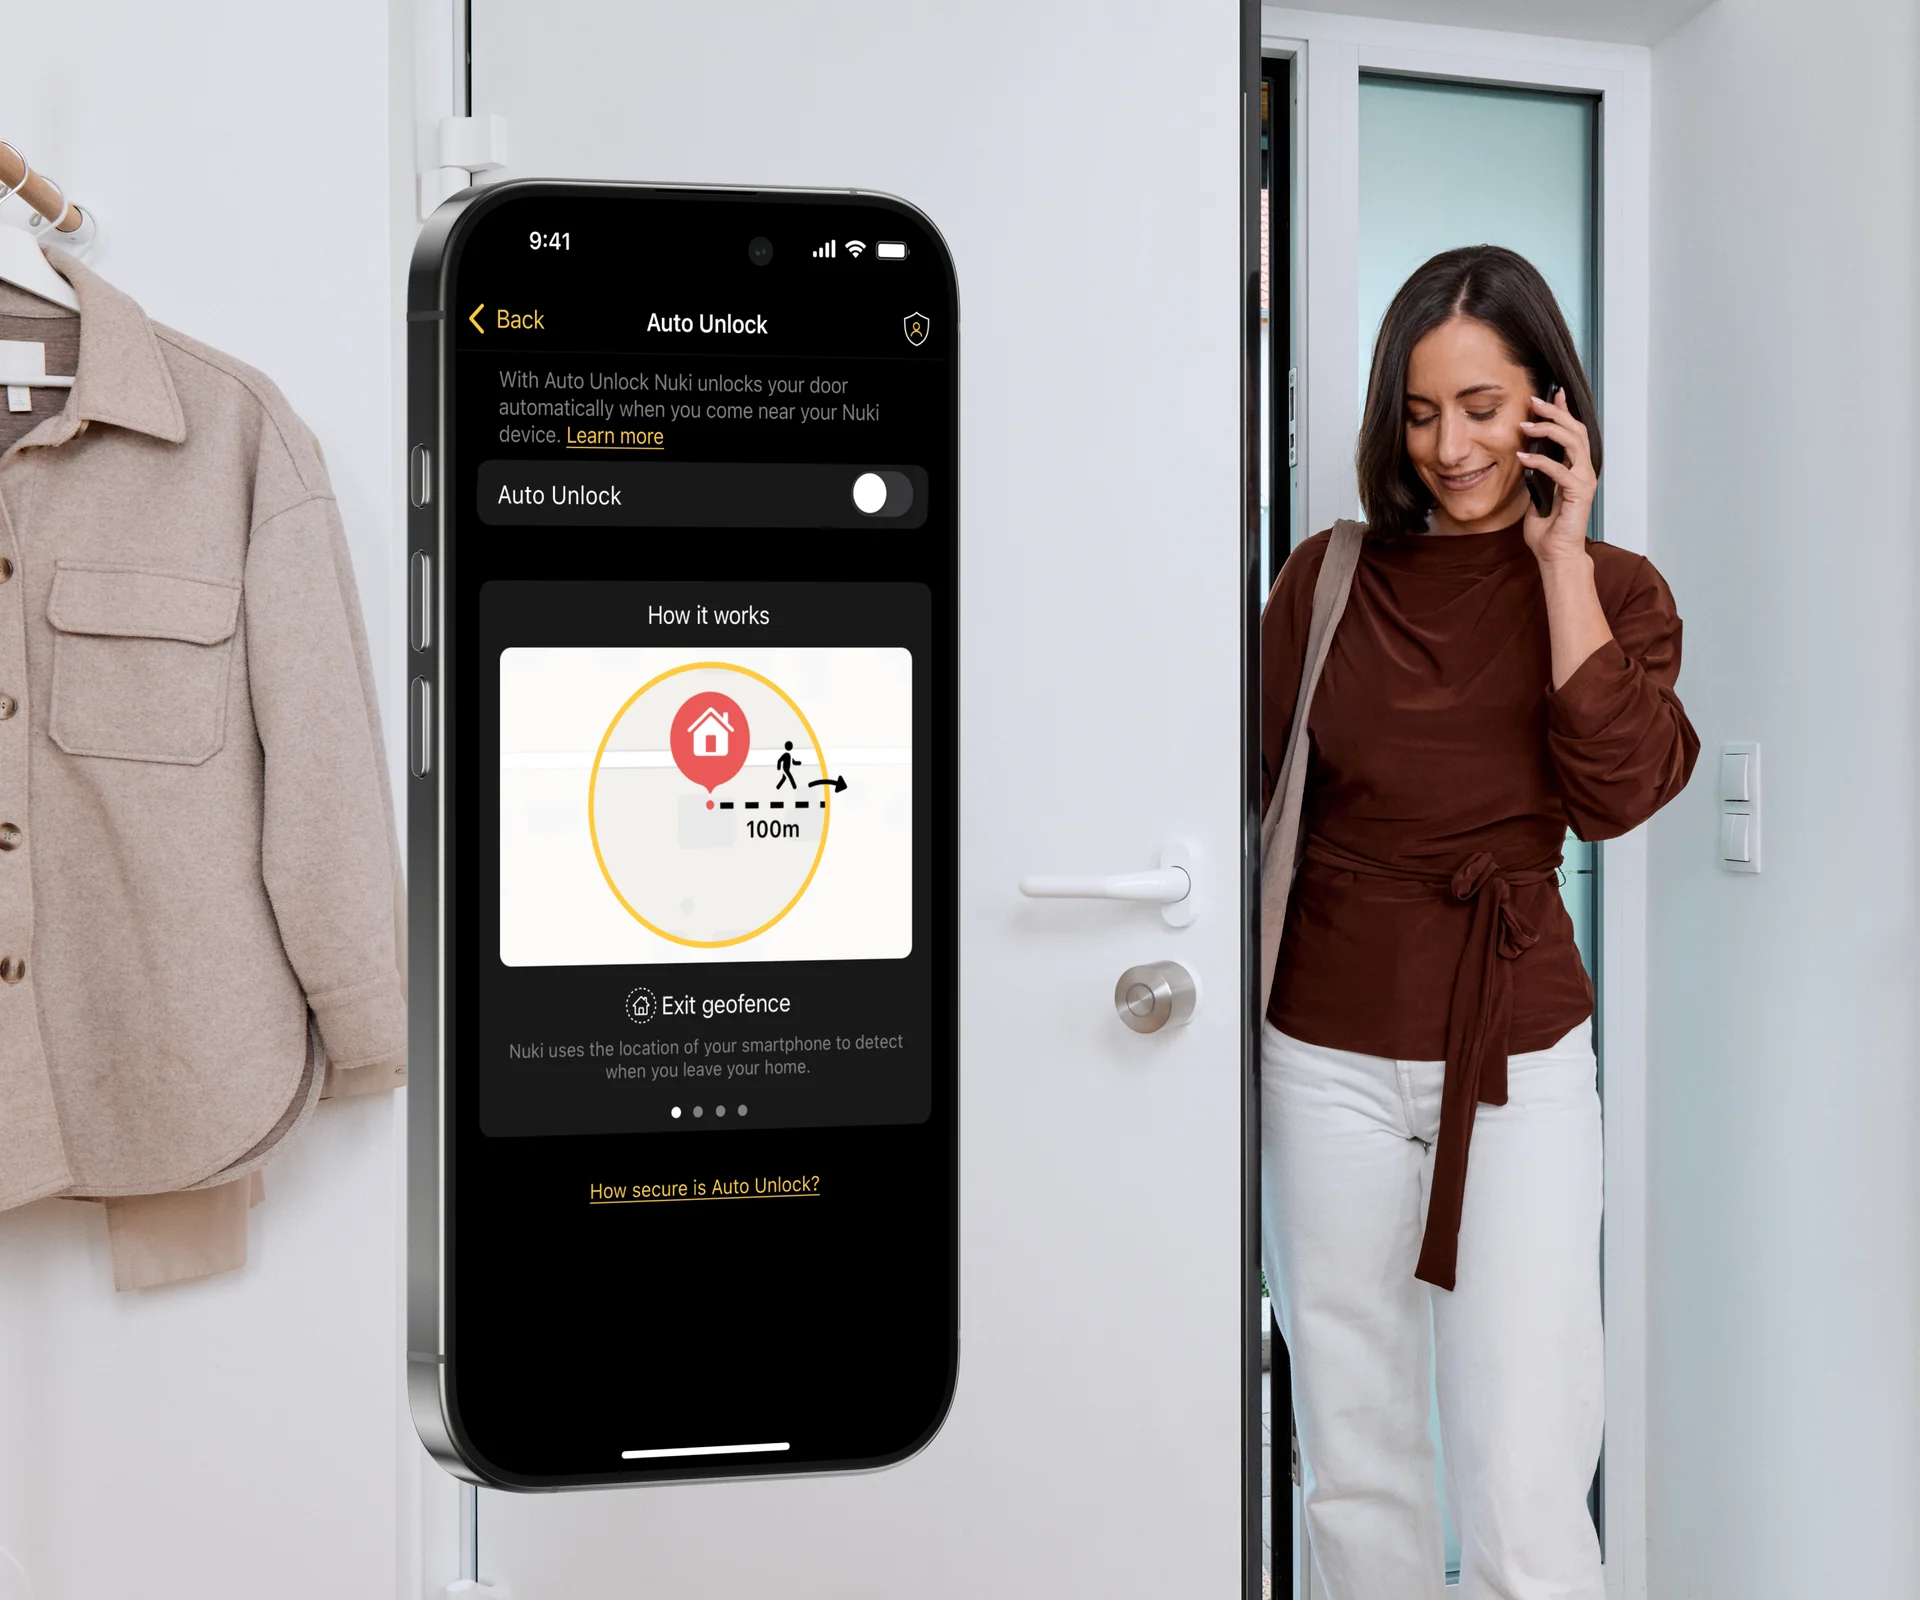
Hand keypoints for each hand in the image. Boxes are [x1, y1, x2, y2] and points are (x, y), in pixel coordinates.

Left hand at [1518, 388, 1597, 566]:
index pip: (1573, 432)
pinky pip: (1559, 469)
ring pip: (1573, 443)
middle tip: (1534, 401)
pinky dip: (1540, 460)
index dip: (1564, 411)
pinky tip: (1523, 456)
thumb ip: (1537, 476)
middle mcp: (1584, 471)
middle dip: (1555, 412)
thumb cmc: (1547, 529)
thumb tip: (1526, 457)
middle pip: (1576, 430)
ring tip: (1526, 424)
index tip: (1553, 394)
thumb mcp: (1538, 494)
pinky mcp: (1578, 492)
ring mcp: (1584, 480)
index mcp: (1576, 469)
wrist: (1555, 554)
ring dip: (1549, 429)